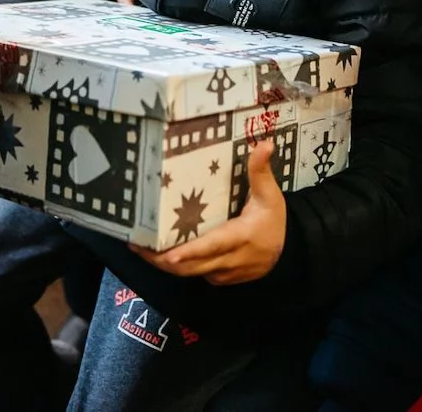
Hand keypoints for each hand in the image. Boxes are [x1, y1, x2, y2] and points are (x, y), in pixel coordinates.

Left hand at [131, 140, 285, 284]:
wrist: (286, 253)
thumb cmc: (273, 221)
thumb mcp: (270, 195)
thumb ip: (261, 171)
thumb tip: (264, 143)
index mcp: (241, 237)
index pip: (212, 247)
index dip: (189, 252)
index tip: (167, 254)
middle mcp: (228, 260)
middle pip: (190, 266)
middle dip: (160, 259)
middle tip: (135, 244)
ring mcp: (221, 273)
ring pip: (187, 272)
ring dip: (161, 262)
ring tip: (136, 246)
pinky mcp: (216, 278)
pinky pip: (192, 273)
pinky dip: (174, 264)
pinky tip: (155, 251)